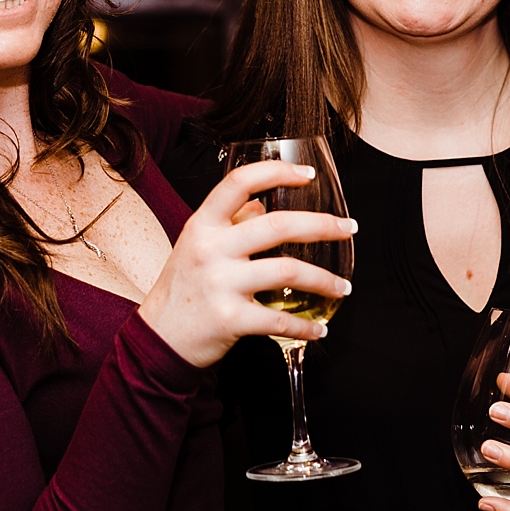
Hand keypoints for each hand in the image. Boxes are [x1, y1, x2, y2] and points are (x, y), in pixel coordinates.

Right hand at [137, 160, 356, 368]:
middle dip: (324, 225)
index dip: (277, 172)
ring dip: (325, 280)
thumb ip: (229, 222)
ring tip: (342, 287)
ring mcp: (220, 284)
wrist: (160, 338)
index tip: (309, 175)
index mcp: (203, 224)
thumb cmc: (183, 288)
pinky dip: (306, 326)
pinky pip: (280, 319)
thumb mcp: (196, 245)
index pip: (239, 183)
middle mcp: (211, 249)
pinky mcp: (230, 319)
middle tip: (349, 228)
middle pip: (278, 225)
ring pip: (288, 271)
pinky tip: (319, 328)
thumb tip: (264, 203)